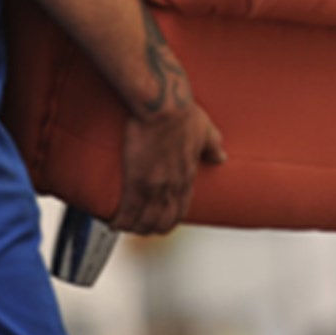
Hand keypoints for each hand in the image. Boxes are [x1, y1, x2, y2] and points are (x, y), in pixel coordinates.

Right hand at [112, 101, 225, 235]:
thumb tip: (221, 156)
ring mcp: (155, 187)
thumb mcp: (205, 131)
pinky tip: (113, 223)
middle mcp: (173, 187)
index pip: (181, 210)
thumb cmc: (183, 114)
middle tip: (140, 225)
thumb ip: (213, 145)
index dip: (171, 219)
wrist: (164, 106)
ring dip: (135, 228)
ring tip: (124, 226)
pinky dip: (120, 222)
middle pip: (163, 222)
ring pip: (145, 222)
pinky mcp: (136, 182)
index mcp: (187, 177)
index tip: (161, 220)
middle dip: (151, 228)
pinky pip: (128, 213)